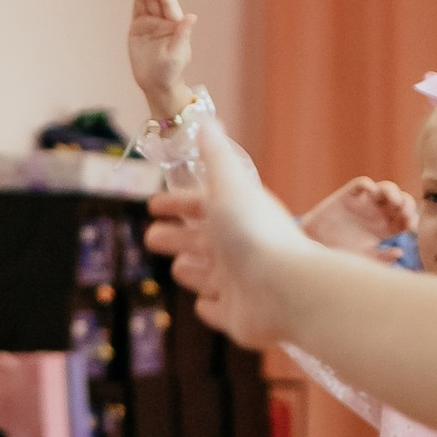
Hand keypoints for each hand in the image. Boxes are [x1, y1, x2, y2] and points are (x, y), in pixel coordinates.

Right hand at [127, 0, 196, 120]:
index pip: (167, 4)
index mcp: (175, 25)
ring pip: (145, 0)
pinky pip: (137, 9)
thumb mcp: (176, 55)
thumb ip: (182, 35)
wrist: (157, 84)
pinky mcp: (138, 27)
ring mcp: (151, 22)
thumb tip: (192, 16)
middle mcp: (164, 20)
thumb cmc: (171, 72)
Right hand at [146, 118, 301, 347]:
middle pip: (200, 241)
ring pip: (209, 275)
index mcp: (234, 215)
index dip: (176, 203)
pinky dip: (210, 307)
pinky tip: (203, 304)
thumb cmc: (253, 232)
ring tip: (178, 267)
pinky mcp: (237, 316)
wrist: (284, 288)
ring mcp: (238, 284)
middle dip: (176, 237)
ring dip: (193, 270)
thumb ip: (215, 155)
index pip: (199, 205)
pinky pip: (218, 310)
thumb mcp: (229, 184)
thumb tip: (206, 120)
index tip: (151, 205)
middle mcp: (237, 248)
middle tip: (151, 237)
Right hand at [302, 177, 416, 259]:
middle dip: (407, 204)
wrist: (315, 243)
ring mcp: (365, 202)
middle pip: (401, 200)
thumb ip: (381, 256)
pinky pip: (363, 184)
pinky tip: (372, 193)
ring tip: (394, 202)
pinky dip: (368, 185)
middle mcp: (379, 212)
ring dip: (393, 192)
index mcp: (387, 227)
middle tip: (405, 213)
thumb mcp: (364, 257)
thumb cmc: (341, 252)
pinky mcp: (349, 195)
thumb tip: (400, 252)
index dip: (411, 220)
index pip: (407, 218)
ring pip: (386, 188)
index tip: (410, 228)